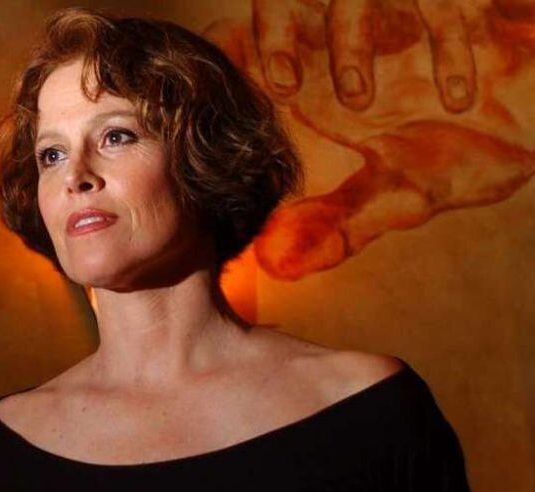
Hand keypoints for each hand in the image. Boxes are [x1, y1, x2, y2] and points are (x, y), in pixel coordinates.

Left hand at [204, 0, 534, 279]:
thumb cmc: (461, 157)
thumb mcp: (398, 195)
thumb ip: (338, 223)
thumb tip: (277, 263)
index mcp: (325, 80)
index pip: (254, 47)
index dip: (235, 61)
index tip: (233, 97)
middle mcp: (354, 40)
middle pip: (287, 3)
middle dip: (276, 33)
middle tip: (283, 84)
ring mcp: (407, 17)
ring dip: (352, 40)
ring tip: (359, 98)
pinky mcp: (461, 8)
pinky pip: (449, 6)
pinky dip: (450, 46)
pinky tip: (457, 96)